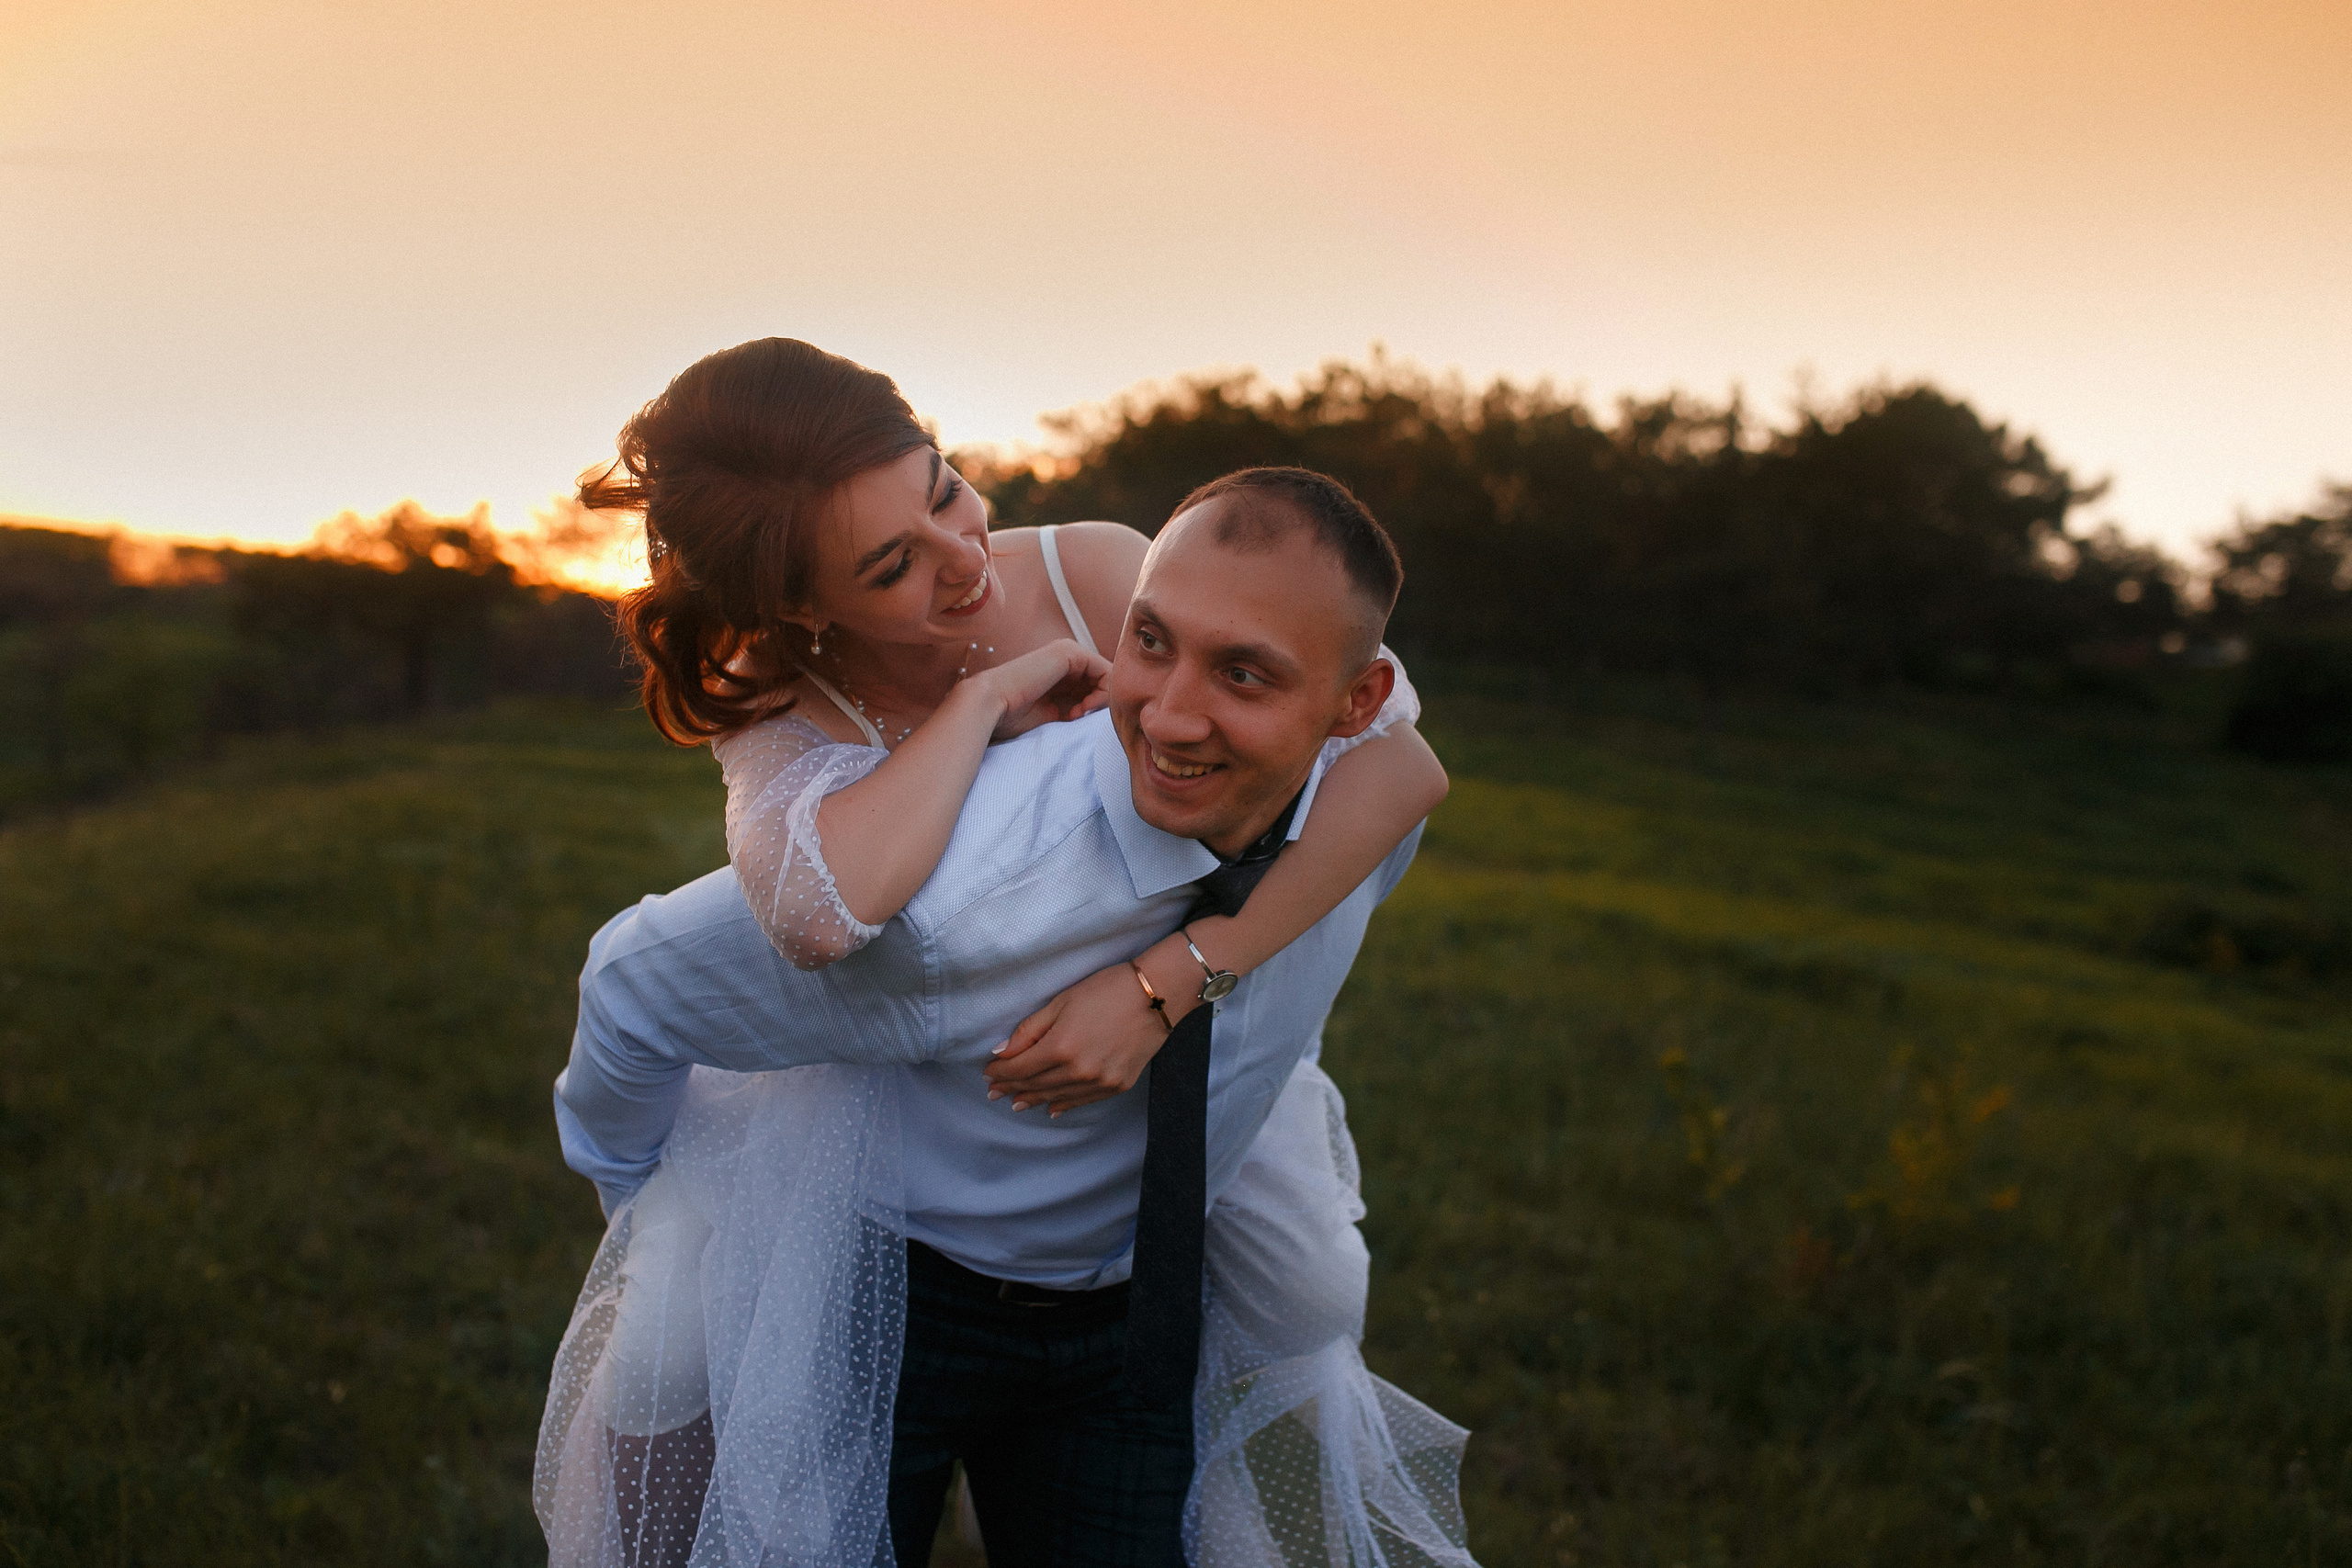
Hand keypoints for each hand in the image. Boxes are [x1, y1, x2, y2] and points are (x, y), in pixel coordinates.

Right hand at [970, 639, 1110, 741]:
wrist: (990, 705)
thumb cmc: (1012, 717)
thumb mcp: (1053, 715)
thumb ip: (1076, 711)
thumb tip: (1104, 718)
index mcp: (1059, 671)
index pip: (1095, 687)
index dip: (1095, 708)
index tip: (1077, 722)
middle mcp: (1066, 657)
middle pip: (1104, 681)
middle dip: (1100, 704)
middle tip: (1080, 720)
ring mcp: (1068, 651)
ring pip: (1108, 677)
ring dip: (1100, 701)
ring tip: (1078, 715)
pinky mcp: (1070, 652)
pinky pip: (1106, 671)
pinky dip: (1102, 693)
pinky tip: (1083, 708)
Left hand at [984, 957, 1184, 1116]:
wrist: (1157, 996)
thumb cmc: (1107, 990)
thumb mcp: (1061, 1002)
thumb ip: (1029, 1030)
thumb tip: (1002, 1052)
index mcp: (1060, 1047)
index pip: (1019, 1068)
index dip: (1000, 1072)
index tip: (987, 1073)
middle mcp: (1078, 1071)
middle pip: (1035, 1085)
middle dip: (1011, 1088)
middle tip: (994, 1092)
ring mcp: (1099, 1082)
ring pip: (1056, 1097)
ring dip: (1033, 1100)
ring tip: (1016, 1103)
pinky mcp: (1117, 1086)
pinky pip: (1082, 1101)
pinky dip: (1063, 1105)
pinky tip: (1051, 1108)